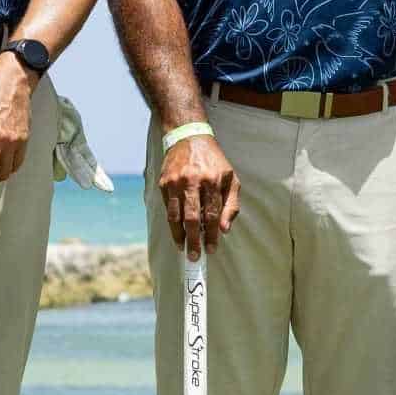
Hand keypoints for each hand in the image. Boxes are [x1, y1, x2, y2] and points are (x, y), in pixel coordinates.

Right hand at [157, 127, 240, 256]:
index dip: (212, 235)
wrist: (188, 137)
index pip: (212, 214)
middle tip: (195, 257)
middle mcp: (194, 181)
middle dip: (194, 240)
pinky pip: (168, 208)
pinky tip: (176, 232)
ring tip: (183, 248)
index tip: (212, 250)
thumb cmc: (213, 161)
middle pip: (193, 218)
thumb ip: (231, 205)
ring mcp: (176, 182)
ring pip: (176, 215)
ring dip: (180, 235)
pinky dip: (172, 223)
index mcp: (213, 180)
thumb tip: (225, 230)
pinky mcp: (164, 182)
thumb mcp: (230, 178)